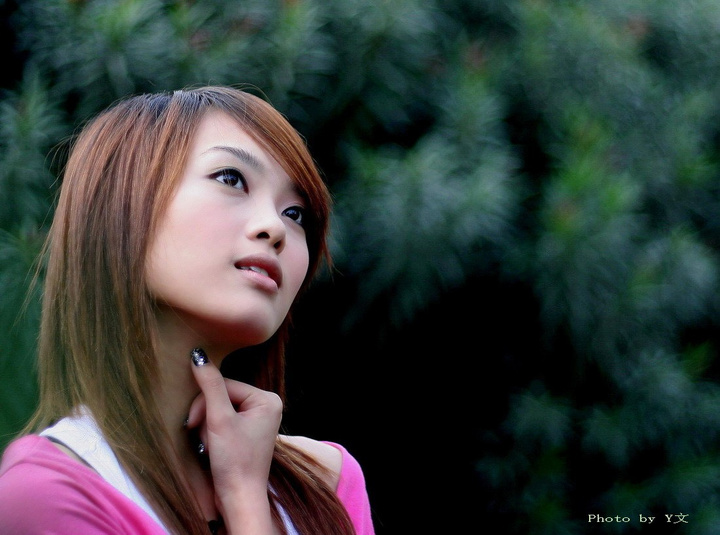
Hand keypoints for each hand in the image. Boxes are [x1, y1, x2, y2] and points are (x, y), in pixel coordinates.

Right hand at [186, 348, 282, 515]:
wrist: (238, 498)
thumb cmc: (234, 461)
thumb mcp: (219, 419)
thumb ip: (209, 385)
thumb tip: (198, 355)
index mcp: (267, 398)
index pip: (224, 385)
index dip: (203, 403)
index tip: (192, 423)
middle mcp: (266, 406)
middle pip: (221, 397)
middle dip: (206, 417)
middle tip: (202, 438)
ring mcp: (257, 420)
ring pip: (218, 410)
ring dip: (206, 427)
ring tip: (209, 446)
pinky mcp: (247, 433)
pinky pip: (222, 422)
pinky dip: (211, 435)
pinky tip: (211, 449)